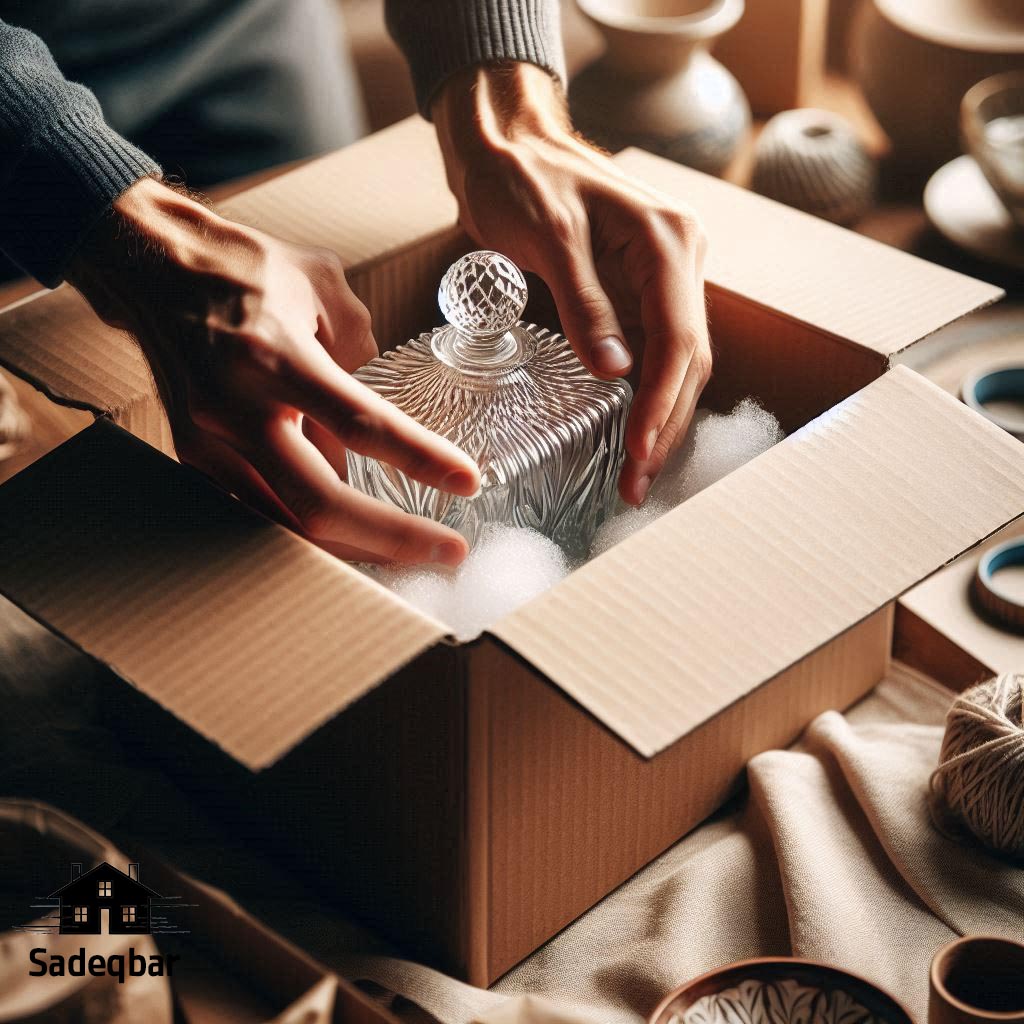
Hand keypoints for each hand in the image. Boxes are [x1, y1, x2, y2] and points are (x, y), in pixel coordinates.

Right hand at [67, 177, 479, 564]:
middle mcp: (238, 408)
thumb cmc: (245, 271)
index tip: (468, 482)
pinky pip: (258, 514)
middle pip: (320, 502)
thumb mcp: (322, 286)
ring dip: (353, 549)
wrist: (151, 269)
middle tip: (447, 551)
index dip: (421, 460)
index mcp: (278, 357)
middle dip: (392, 538)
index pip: (362, 424)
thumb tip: (377, 417)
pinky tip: (349, 541)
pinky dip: (307, 534)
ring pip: (286, 524)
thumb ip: (362, 350)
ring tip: (407, 555)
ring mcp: (209, 442)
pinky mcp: (195, 459)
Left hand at [433, 63, 711, 505]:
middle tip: (638, 483)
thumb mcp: (550, 239)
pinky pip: (652, 350)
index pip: (678, 339)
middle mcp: (679, 259)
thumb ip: (586, 305)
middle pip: (687, 359)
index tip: (640, 454)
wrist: (504, 142)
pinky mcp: (637, 289)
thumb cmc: (520, 177)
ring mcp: (661, 276)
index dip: (661, 403)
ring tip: (636, 473)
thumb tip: (616, 375)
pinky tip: (629, 431)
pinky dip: (642, 395)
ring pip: (675, 361)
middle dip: (664, 424)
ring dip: (658, 417)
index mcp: (667, 242)